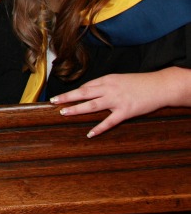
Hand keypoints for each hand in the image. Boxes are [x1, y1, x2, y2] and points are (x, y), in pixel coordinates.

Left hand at [51, 73, 165, 137]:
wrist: (160, 86)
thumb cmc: (140, 83)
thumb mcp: (120, 79)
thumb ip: (105, 85)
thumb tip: (91, 91)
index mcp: (107, 79)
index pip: (86, 86)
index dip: (74, 92)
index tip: (63, 96)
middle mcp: (109, 89)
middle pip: (83, 93)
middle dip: (67, 97)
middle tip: (53, 100)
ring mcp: (116, 100)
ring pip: (92, 105)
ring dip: (76, 109)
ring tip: (63, 113)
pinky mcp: (125, 111)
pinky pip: (109, 121)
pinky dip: (99, 128)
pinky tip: (89, 134)